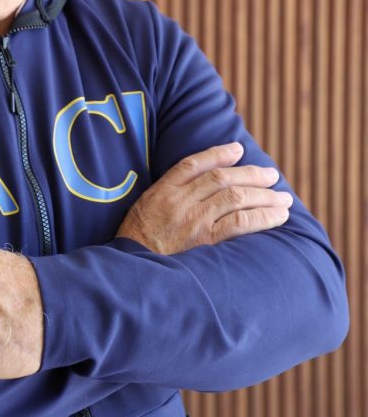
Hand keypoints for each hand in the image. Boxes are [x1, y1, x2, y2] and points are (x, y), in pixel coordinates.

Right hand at [118, 142, 292, 254]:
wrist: (132, 268)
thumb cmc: (138, 241)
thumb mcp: (144, 208)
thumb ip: (168, 194)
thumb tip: (200, 185)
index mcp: (163, 190)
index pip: (194, 163)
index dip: (218, 153)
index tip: (238, 149)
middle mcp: (180, 201)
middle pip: (222, 179)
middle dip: (252, 175)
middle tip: (273, 176)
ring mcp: (193, 220)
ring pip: (235, 198)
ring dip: (264, 196)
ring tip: (283, 199)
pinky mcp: (204, 241)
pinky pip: (239, 224)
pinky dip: (261, 217)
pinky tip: (276, 217)